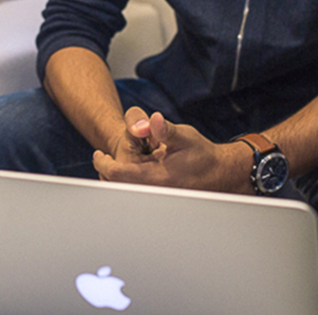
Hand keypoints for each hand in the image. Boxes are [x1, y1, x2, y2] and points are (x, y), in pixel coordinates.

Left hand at [93, 111, 254, 193]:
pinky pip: (132, 192)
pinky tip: (135, 167)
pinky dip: (126, 180)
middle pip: (115, 184)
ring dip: (118, 174)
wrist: (220, 174)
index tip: (98, 154)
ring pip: (123, 190)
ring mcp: (154, 197)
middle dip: (109, 167)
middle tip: (107, 156)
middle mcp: (153, 191)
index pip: (117, 174)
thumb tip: (151, 119)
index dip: (103, 163)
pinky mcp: (156, 199)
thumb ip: (164, 129)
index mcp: (156, 178)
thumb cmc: (201, 154)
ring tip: (127, 160)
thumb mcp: (184, 136)